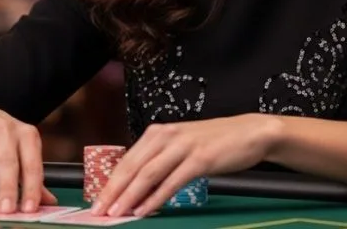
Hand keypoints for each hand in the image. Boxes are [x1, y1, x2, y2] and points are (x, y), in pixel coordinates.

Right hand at [0, 106, 56, 213]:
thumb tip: (49, 202)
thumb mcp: (25, 152)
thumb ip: (34, 178)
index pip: (32, 163)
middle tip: (7, 210)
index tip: (29, 208)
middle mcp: (7, 131)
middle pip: (7, 162)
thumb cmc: (9, 141)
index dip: (31, 187)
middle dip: (7, 188)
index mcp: (27, 135)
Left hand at [92, 114, 282, 217]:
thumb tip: (136, 188)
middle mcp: (166, 136)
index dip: (110, 182)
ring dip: (129, 197)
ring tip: (116, 213)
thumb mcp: (180, 147)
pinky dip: (156, 198)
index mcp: (157, 133)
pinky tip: (146, 210)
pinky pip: (171, 182)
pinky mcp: (199, 159)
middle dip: (113, 192)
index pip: (126, 160)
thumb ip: (159, 162)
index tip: (98, 201)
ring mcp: (182, 147)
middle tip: (99, 211)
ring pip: (147, 174)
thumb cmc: (214, 143)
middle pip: (132, 167)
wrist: (248, 133)